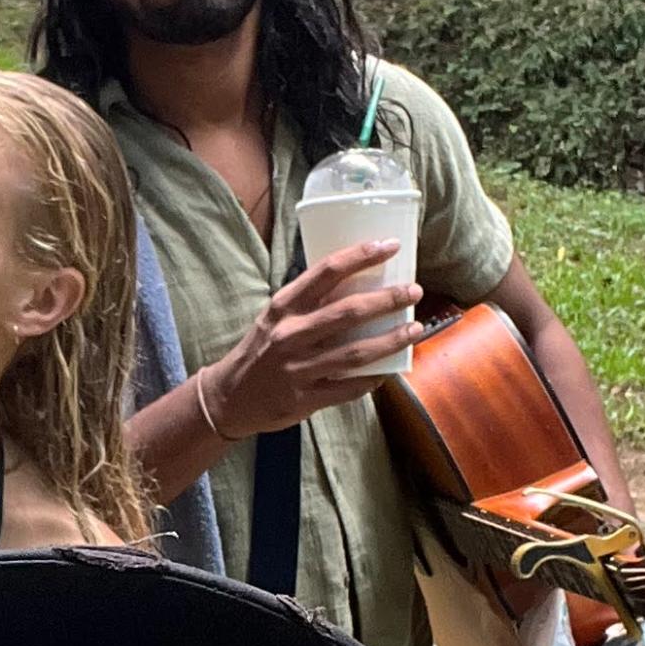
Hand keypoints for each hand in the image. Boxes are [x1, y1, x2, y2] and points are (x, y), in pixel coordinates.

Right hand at [202, 240, 421, 440]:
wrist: (228, 398)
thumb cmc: (260, 351)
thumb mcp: (275, 318)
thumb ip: (309, 303)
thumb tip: (358, 283)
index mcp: (283, 308)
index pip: (326, 272)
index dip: (361, 256)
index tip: (390, 246)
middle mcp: (290, 335)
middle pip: (348, 312)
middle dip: (387, 299)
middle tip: (414, 290)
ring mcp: (298, 369)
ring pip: (356, 353)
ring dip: (391, 339)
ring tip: (416, 328)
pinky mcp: (305, 399)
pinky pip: (348, 388)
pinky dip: (373, 378)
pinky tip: (391, 369)